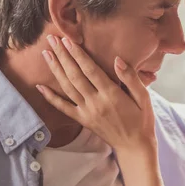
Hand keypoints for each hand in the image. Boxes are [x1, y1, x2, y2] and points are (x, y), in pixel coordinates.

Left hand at [37, 35, 155, 152]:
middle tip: (52, 39)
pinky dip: (50, 97)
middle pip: (75, 75)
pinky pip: (63, 108)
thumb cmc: (142, 120)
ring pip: (67, 88)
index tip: (67, 40)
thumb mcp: (144, 98)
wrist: (134, 146)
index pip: (90, 70)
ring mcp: (87, 112)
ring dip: (56, 70)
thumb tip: (117, 60)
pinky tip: (40, 86)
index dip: (77, 54)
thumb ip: (131, 78)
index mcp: (111, 95)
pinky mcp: (82, 120)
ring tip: (46, 54)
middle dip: (63, 56)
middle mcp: (96, 102)